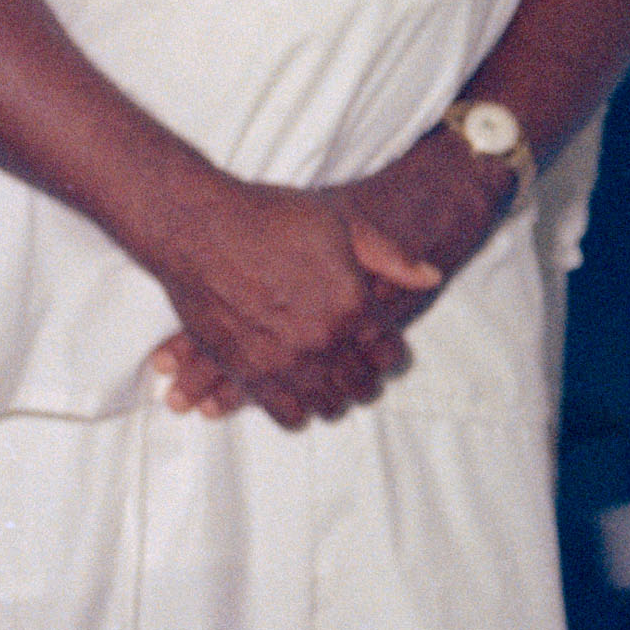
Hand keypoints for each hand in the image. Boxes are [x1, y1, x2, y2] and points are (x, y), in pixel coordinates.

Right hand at [138, 177, 444, 427]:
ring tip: (331, 395)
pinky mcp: (242, 368)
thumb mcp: (344, 222)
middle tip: (361, 382)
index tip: (383, 356)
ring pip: (323, 402)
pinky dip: (294, 413)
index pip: (387, 351)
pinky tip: (297, 406)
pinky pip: (280, 409)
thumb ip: (391, 256)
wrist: (197, 225)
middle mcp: (321, 338)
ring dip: (332, 401)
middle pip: (358, 383)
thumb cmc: (272, 216)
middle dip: (363, 383)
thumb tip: (431, 276)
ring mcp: (281, 358)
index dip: (388, 355)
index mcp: (352, 305)